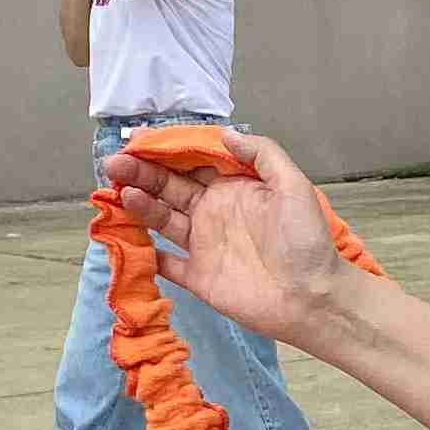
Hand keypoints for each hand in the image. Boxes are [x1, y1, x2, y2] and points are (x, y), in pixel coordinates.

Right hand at [105, 127, 347, 352]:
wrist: (314, 297)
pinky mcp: (198, 277)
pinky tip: (123, 235)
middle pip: (170, 187)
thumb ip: (262, 154)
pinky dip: (145, 253)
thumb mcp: (293, 187)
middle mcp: (215, 212)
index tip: (140, 141)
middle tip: (115, 164)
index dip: (166, 151)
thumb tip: (225, 132)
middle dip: (141, 173)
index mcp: (235, 188)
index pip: (193, 163)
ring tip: (119, 190)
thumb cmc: (307, 242)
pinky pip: (165, 263)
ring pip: (162, 218)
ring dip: (139, 204)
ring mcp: (205, 244)